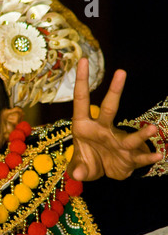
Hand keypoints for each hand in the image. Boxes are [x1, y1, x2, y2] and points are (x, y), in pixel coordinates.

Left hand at [67, 58, 162, 180]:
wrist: (104, 171)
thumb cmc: (88, 161)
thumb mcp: (78, 166)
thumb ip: (76, 169)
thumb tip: (76, 175)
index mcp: (84, 126)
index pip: (81, 100)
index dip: (82, 81)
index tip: (83, 60)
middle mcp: (102, 129)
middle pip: (108, 108)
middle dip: (114, 91)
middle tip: (121, 72)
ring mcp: (117, 142)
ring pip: (130, 136)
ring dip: (141, 133)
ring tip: (153, 129)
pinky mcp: (129, 157)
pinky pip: (139, 156)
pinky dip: (148, 157)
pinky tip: (158, 155)